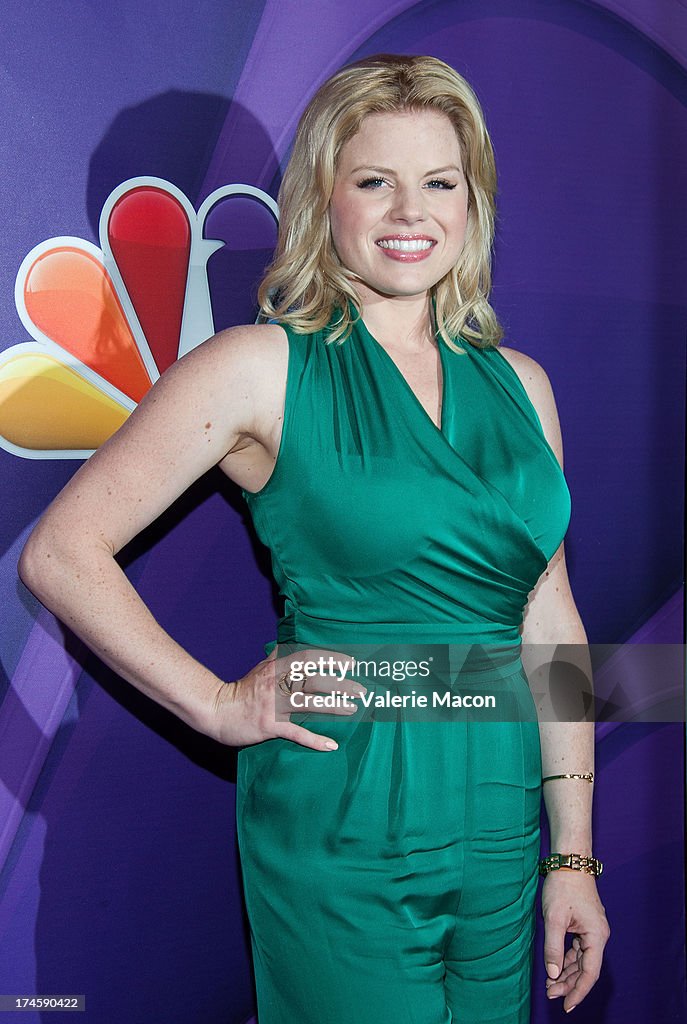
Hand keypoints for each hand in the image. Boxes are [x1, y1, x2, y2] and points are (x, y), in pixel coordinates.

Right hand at [203, 647, 366, 750]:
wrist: (216, 711)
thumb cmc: (242, 690)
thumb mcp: (260, 668)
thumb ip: (278, 656)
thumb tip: (291, 642)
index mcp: (276, 668)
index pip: (308, 658)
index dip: (330, 659)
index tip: (350, 663)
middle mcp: (276, 684)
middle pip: (314, 680)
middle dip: (340, 684)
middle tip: (361, 689)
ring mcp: (273, 706)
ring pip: (309, 703)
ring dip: (334, 706)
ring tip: (354, 709)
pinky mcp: (269, 726)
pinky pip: (295, 733)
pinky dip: (314, 740)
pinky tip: (331, 745)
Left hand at [542, 869, 609, 1011]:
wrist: (570, 861)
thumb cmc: (563, 886)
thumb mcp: (554, 918)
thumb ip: (553, 947)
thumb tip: (553, 974)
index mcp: (597, 935)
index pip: (590, 973)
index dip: (578, 991)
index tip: (566, 1006)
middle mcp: (598, 935)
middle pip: (586, 968)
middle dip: (569, 984)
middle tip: (550, 994)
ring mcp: (592, 930)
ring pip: (582, 960)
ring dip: (567, 973)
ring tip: (550, 985)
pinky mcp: (585, 925)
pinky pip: (578, 949)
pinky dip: (567, 960)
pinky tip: (556, 967)